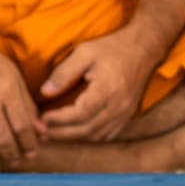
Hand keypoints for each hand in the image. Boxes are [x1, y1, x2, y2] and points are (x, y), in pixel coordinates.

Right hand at [0, 31, 43, 161]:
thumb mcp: (16, 81)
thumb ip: (28, 108)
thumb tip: (41, 134)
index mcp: (7, 90)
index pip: (22, 126)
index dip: (30, 144)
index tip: (32, 152)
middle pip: (3, 138)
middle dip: (14, 153)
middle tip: (19, 158)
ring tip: (2, 151)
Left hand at [40, 26, 163, 142]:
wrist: (143, 49)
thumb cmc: (112, 48)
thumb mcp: (84, 52)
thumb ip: (63, 73)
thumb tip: (44, 92)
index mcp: (107, 90)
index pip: (80, 113)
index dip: (58, 119)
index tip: (40, 118)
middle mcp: (118, 106)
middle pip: (87, 129)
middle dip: (61, 133)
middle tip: (40, 132)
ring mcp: (125, 113)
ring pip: (96, 135)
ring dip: (73, 137)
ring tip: (52, 134)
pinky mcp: (127, 115)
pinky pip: (107, 134)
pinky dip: (89, 136)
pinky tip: (74, 132)